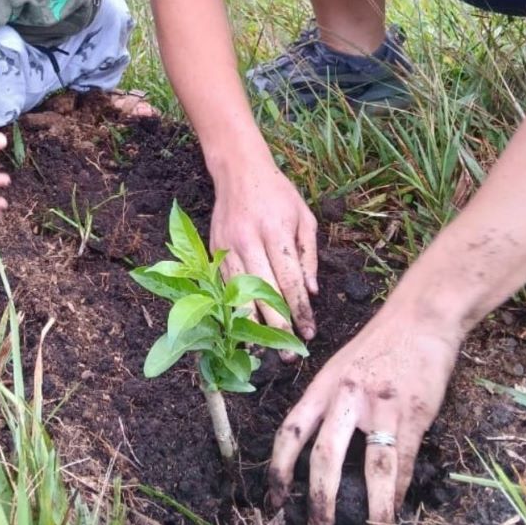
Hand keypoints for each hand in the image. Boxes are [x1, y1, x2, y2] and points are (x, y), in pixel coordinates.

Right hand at [210, 159, 318, 340]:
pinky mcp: (213, 250)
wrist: (239, 170)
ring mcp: (227, 246)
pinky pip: (223, 285)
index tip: (309, 333)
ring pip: (238, 294)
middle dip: (278, 327)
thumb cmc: (277, 193)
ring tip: (264, 350)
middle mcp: (248, 240)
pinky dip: (233, 308)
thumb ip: (309, 255)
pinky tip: (243, 326)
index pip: (289, 281)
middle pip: (263, 293)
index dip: (300, 311)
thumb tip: (311, 292)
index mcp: (275, 231)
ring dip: (252, 325)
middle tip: (290, 354)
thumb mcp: (304, 217)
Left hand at [266, 304, 459, 524]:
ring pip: (373, 468)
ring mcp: (381, 406)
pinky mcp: (414, 413)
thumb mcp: (342, 367)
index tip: (273, 498)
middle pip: (324, 456)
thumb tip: (321, 451)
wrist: (419, 317)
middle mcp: (346, 396)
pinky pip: (405, 462)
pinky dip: (400, 493)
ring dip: (373, 510)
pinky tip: (397, 511)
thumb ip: (331, 403)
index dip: (278, 468)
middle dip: (320, 500)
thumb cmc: (379, 344)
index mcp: (323, 385)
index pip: (291, 430)